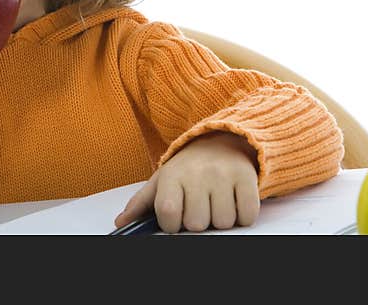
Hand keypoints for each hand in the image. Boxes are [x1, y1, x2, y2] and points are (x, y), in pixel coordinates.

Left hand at [114, 132, 259, 232]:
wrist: (220, 142)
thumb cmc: (187, 168)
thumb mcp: (162, 180)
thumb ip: (140, 203)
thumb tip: (120, 223)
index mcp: (172, 175)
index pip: (168, 213)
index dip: (172, 224)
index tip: (175, 219)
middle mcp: (197, 173)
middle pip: (197, 223)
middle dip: (198, 221)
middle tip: (198, 206)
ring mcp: (223, 175)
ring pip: (223, 222)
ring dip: (220, 219)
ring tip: (215, 202)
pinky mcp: (247, 178)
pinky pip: (246, 216)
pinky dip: (242, 216)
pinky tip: (233, 201)